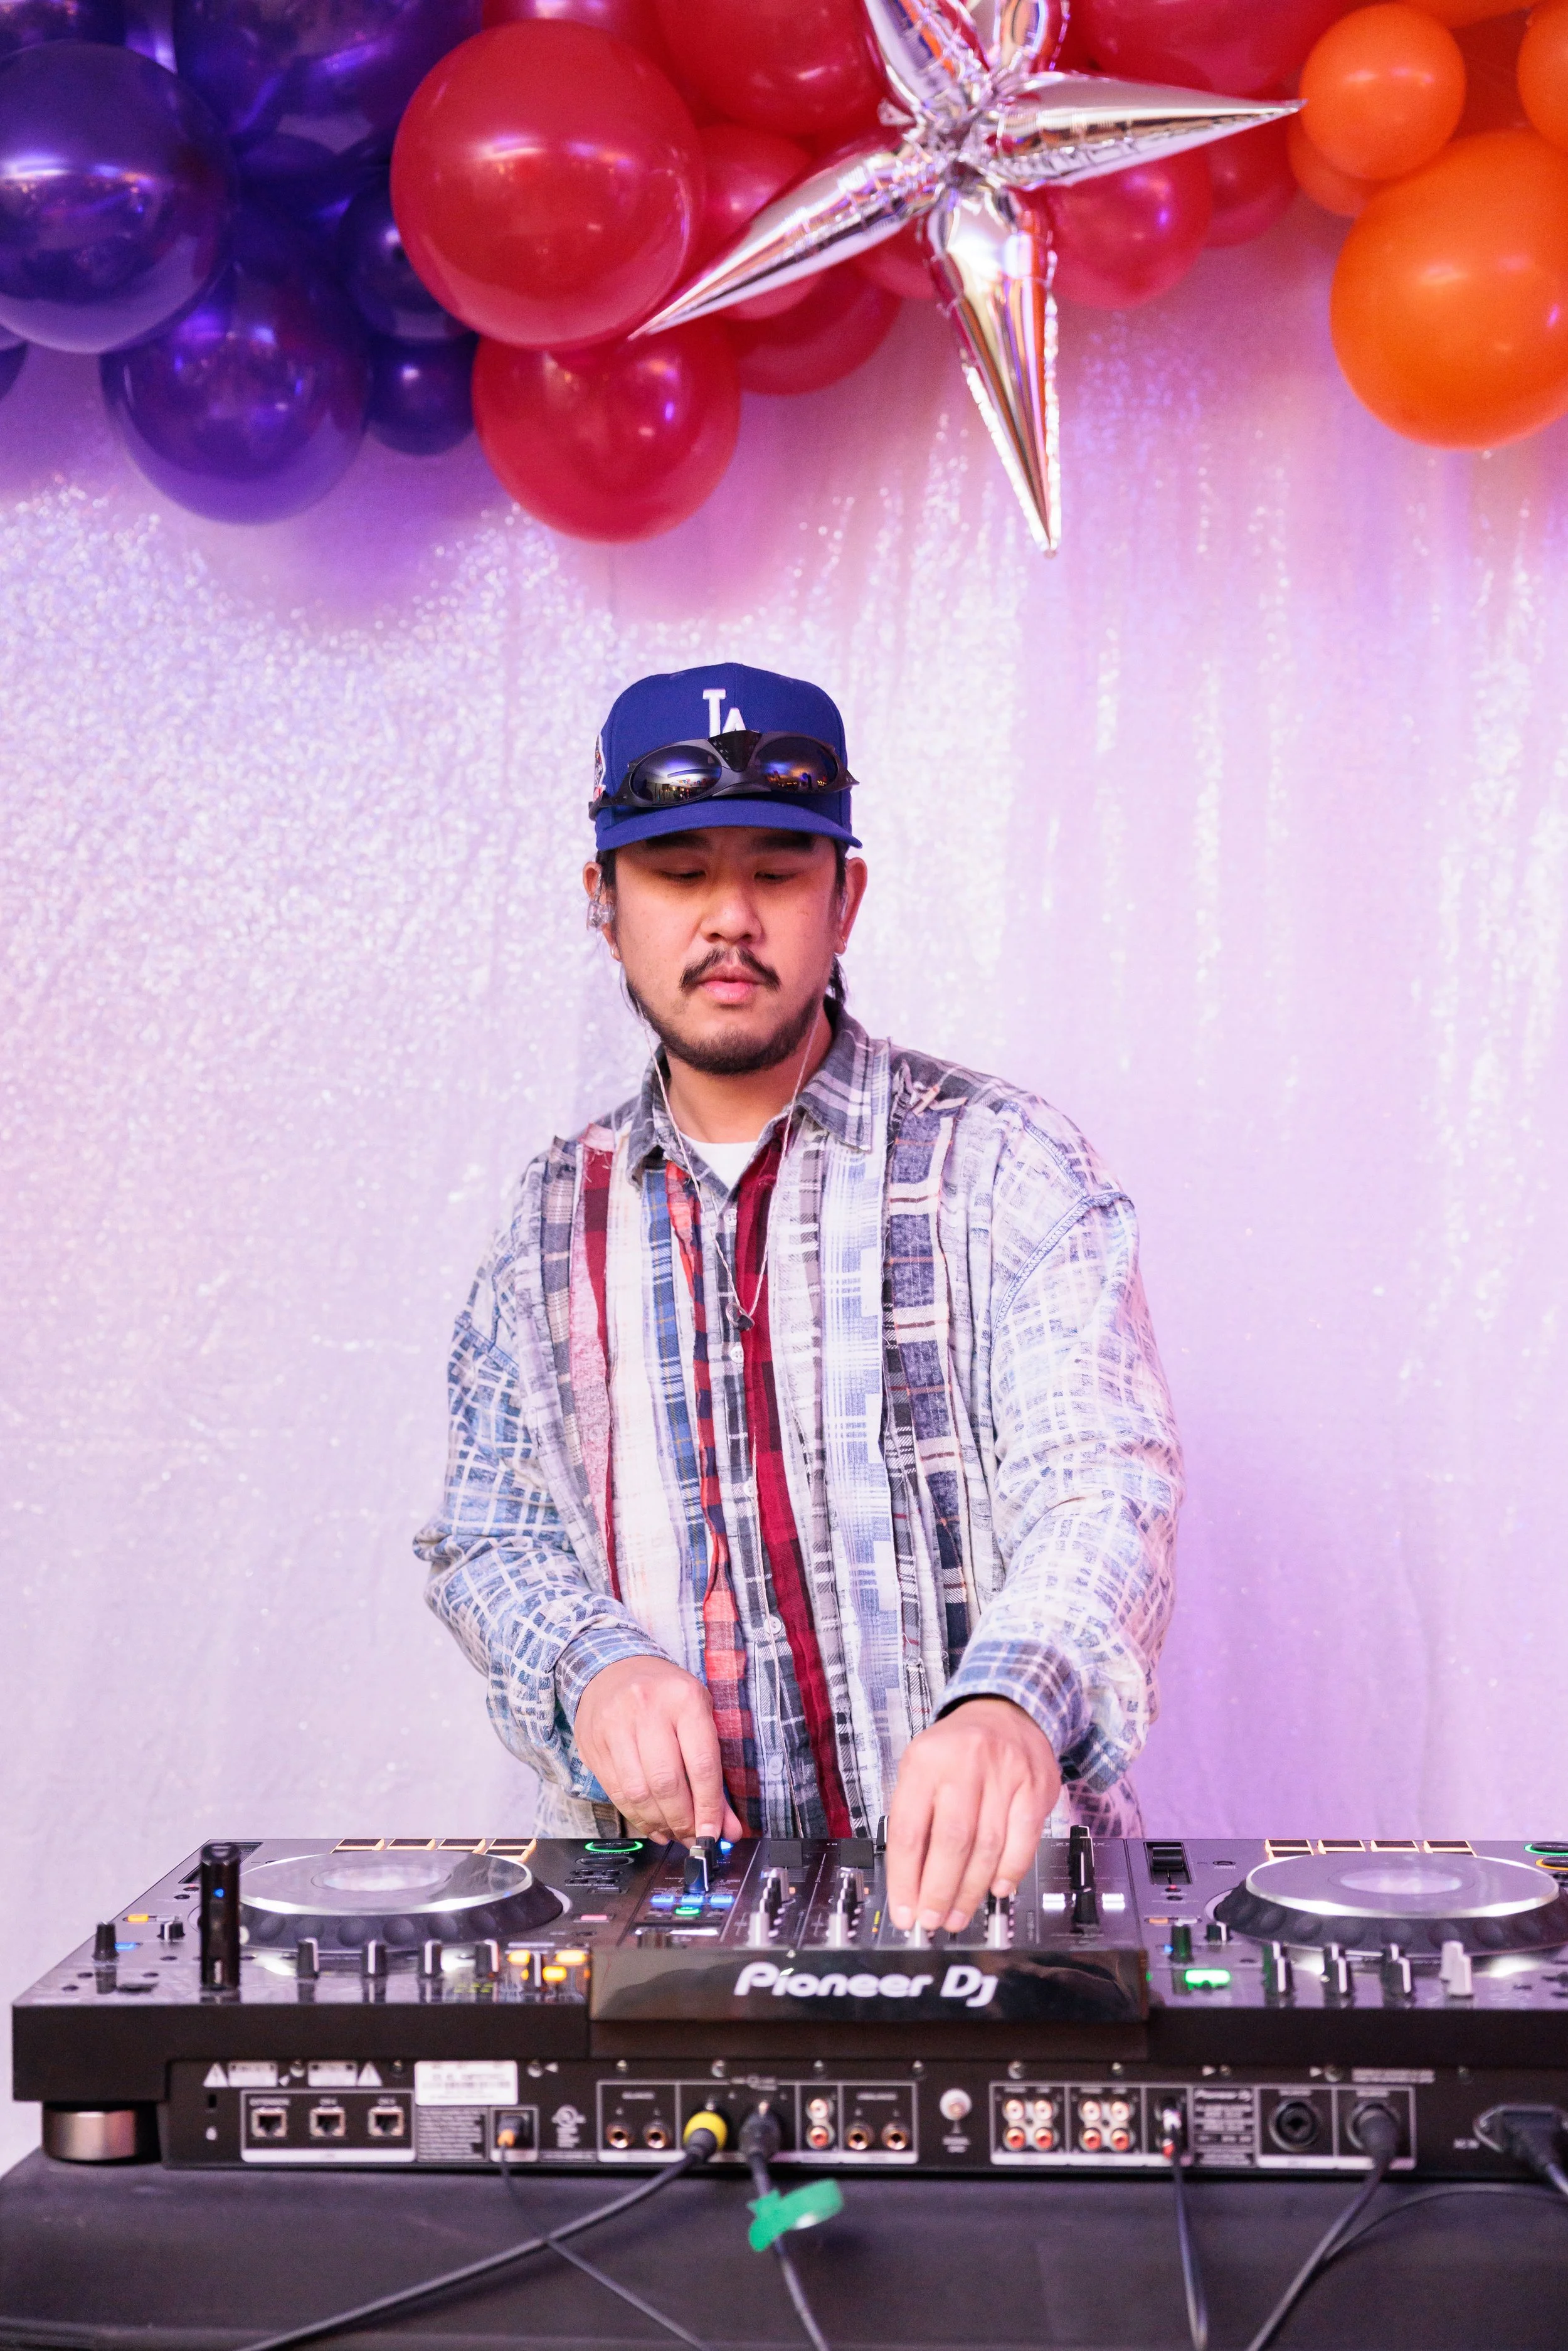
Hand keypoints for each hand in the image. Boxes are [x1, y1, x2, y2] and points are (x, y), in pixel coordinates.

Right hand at [574, 1655, 745, 1843]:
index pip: (701, 1764)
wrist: (613, 1669)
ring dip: (659, 1823)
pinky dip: (637, 1817)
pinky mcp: (593, 1744)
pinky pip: (616, 1793)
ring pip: (638, 1793)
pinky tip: (652, 1824)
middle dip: (683, 1821)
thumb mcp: (699, 1717)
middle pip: (666, 1783)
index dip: (709, 1807)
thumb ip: (716, 1774)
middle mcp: (647, 1708)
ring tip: (673, 1833)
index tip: (714, 1834)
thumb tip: (729, 1828)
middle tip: (693, 1838)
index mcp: (684, 1698)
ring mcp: (615, 1726)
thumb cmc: (665, 1696)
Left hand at [885, 1698, 1059, 1932]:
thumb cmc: (955, 1750)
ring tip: (957, 1916)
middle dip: (939, 1891)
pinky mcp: (1036, 1787)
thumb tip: (910, 1884)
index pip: (909, 1829)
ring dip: (971, 1891)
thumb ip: (914, 1818)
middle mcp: (965, 1764)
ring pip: (988, 1847)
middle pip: (951, 1842)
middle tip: (932, 1922)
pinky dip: (1009, 1872)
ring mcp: (1005, 1775)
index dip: (905, 1878)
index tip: (904, 1912)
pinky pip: (1023, 1840)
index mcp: (924, 1761)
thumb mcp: (921, 1767)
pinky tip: (996, 1891)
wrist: (1007, 1710)